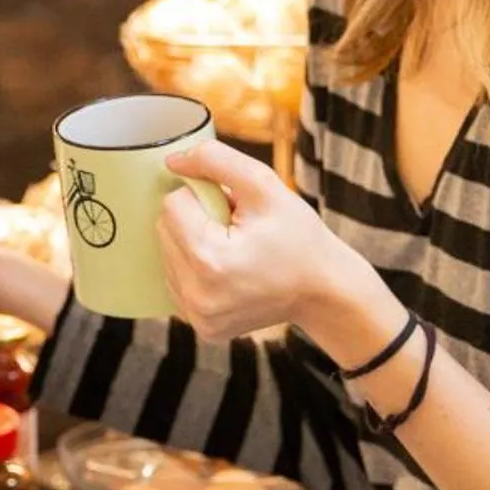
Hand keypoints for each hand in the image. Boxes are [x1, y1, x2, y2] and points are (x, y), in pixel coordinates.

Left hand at [155, 140, 374, 344]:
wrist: (325, 292)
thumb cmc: (299, 238)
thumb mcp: (265, 186)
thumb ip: (215, 160)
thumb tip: (172, 161)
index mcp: (209, 258)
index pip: (172, 204)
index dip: (203, 197)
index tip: (233, 207)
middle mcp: (196, 294)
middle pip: (164, 231)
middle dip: (196, 220)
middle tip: (236, 227)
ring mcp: (198, 316)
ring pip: (168, 256)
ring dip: (194, 245)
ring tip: (235, 250)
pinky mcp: (202, 328)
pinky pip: (178, 283)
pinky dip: (197, 271)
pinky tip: (229, 272)